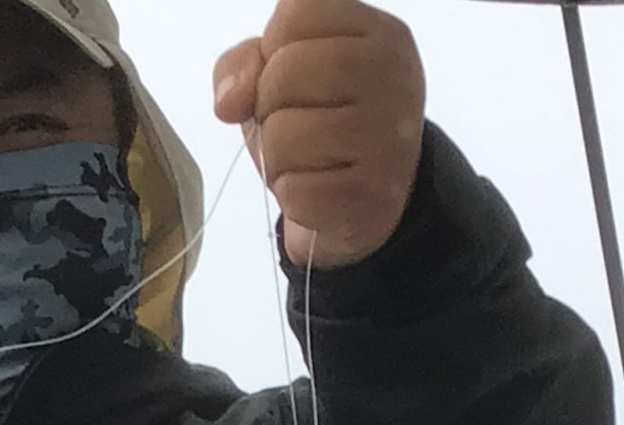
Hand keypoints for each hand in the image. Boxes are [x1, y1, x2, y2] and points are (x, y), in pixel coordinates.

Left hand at [214, 0, 425, 269]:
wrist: (363, 206)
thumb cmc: (319, 126)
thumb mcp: (278, 79)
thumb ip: (243, 65)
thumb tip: (230, 101)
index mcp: (379, 34)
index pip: (296, 13)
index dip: (275, 51)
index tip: (300, 79)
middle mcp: (393, 76)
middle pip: (284, 71)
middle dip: (270, 105)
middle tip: (301, 123)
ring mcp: (389, 137)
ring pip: (283, 133)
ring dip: (278, 156)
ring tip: (310, 160)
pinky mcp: (373, 195)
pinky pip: (293, 189)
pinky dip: (292, 196)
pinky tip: (320, 191)